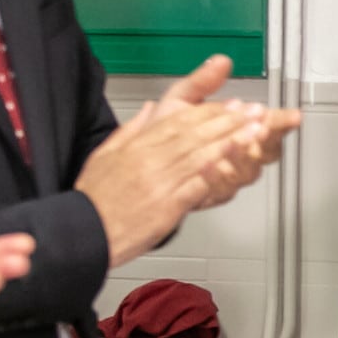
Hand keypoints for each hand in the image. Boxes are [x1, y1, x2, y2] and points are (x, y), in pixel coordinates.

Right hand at [75, 100, 258, 266]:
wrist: (83, 233)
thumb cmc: (94, 199)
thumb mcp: (104, 155)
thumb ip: (131, 130)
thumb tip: (149, 109)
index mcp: (137, 147)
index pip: (179, 122)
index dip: (210, 111)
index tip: (232, 104)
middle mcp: (149, 161)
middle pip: (195, 135)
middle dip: (229, 122)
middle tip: (254, 112)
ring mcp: (159, 184)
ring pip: (200, 157)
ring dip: (231, 143)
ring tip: (255, 132)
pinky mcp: (166, 208)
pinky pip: (194, 188)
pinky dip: (215, 175)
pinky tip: (233, 165)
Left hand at [145, 56, 302, 209]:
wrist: (135, 168)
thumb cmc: (160, 136)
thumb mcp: (179, 101)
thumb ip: (202, 82)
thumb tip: (221, 61)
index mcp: (234, 130)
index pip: (268, 126)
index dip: (280, 121)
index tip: (288, 115)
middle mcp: (237, 155)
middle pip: (266, 151)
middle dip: (268, 138)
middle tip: (265, 127)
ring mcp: (227, 177)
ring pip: (247, 172)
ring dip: (242, 156)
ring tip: (236, 141)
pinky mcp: (210, 195)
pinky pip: (221, 190)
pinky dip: (218, 177)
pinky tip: (210, 164)